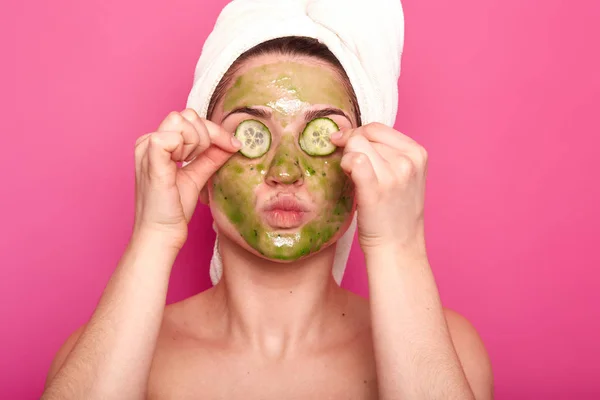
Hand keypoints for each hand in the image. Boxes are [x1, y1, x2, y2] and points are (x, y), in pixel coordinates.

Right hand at [132, 109, 241, 248]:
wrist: (162, 233)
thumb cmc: (173, 209)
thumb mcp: (197, 176)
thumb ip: (211, 157)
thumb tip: (232, 142)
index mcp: (157, 143)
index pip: (189, 119)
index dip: (214, 131)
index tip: (233, 145)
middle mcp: (148, 141)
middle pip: (187, 115)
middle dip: (205, 136)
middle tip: (199, 161)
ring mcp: (146, 147)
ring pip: (181, 120)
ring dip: (196, 142)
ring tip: (188, 165)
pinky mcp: (149, 157)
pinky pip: (172, 135)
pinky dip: (186, 147)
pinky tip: (183, 164)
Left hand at [330, 123, 427, 253]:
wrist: (398, 246)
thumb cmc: (395, 211)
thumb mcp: (403, 175)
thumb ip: (386, 152)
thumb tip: (350, 134)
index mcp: (417, 153)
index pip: (377, 128)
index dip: (357, 134)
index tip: (347, 146)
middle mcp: (408, 161)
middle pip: (364, 135)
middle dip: (352, 147)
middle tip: (351, 168)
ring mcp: (393, 175)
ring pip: (356, 145)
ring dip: (347, 157)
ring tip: (353, 176)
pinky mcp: (375, 190)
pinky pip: (354, 161)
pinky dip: (345, 164)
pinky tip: (347, 176)